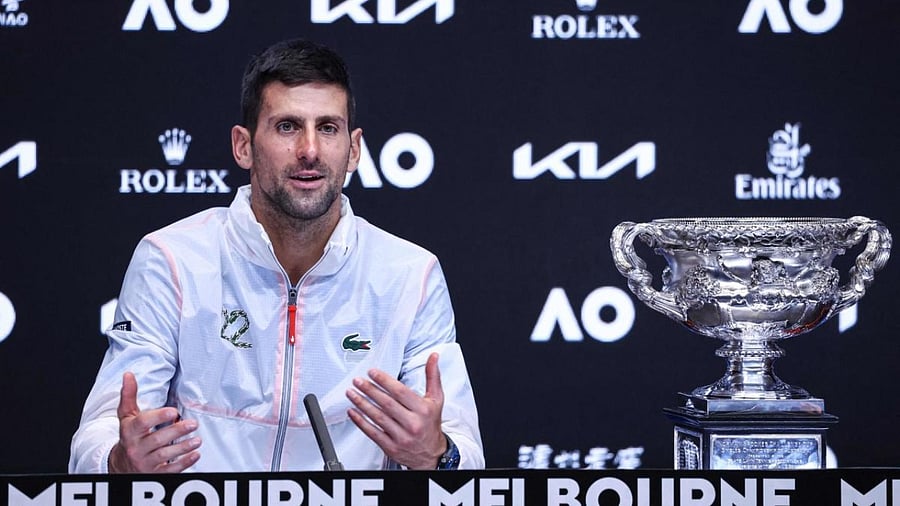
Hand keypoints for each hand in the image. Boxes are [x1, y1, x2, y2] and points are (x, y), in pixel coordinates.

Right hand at [108, 372, 201, 472]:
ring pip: (164, 456)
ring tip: (197, 440)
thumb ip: (129, 396)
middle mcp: (136, 448)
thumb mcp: (126, 416)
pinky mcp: (153, 475)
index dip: (157, 417)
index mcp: (130, 431)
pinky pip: (169, 471)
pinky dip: (184, 463)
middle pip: (157, 440)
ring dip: (183, 448)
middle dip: (176, 432)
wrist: (120, 465)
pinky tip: (196, 454)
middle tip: (193, 424)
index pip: (142, 424)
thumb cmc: (129, 435)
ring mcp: (144, 463)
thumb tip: (128, 374)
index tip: (173, 411)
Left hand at [346, 352, 446, 468]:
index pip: (400, 392)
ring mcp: (401, 437)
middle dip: (369, 390)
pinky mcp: (391, 447)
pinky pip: (372, 432)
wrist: (431, 453)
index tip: (372, 373)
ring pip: (377, 417)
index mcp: (423, 410)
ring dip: (362, 403)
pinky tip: (353, 412)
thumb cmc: (431, 423)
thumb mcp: (436, 399)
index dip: (384, 381)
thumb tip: (433, 357)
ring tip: (352, 393)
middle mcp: (412, 424)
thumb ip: (433, 376)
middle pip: (386, 403)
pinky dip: (360, 421)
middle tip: (358, 381)